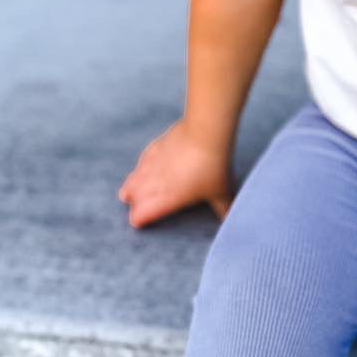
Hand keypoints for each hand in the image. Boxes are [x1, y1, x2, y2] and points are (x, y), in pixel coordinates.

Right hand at [118, 119, 233, 228]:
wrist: (205, 133)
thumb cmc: (212, 167)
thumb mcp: (221, 192)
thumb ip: (223, 207)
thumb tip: (230, 219)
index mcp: (166, 198)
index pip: (142, 213)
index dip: (139, 219)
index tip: (138, 222)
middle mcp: (154, 182)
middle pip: (135, 196)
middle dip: (134, 204)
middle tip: (136, 208)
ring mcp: (153, 162)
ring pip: (135, 178)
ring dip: (131, 187)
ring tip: (126, 194)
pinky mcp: (157, 146)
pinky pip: (143, 159)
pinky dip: (140, 167)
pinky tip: (140, 167)